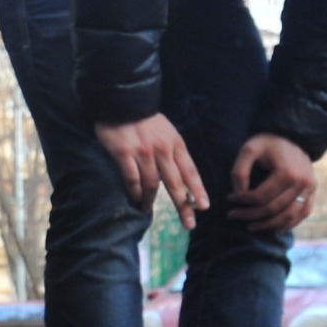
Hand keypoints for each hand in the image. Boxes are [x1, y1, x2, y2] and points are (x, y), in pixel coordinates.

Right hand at [93, 114, 209, 229]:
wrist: (123, 102)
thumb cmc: (145, 120)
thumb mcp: (167, 133)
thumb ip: (172, 153)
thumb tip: (175, 178)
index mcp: (176, 144)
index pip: (190, 171)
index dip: (198, 190)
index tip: (204, 207)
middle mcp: (162, 150)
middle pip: (175, 183)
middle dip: (184, 205)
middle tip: (189, 224)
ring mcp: (143, 152)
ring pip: (152, 184)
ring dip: (151, 201)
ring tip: (148, 211)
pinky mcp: (124, 153)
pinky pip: (132, 178)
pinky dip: (135, 192)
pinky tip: (135, 198)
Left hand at [229, 133, 316, 232]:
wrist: (292, 135)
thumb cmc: (268, 142)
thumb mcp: (249, 149)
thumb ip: (240, 170)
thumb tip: (238, 194)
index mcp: (286, 172)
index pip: (261, 196)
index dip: (242, 200)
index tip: (229, 198)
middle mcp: (301, 182)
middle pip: (273, 208)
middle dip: (250, 215)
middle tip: (232, 215)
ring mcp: (309, 188)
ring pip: (288, 215)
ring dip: (268, 224)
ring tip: (250, 227)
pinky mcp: (313, 190)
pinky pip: (303, 213)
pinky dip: (290, 224)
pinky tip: (276, 229)